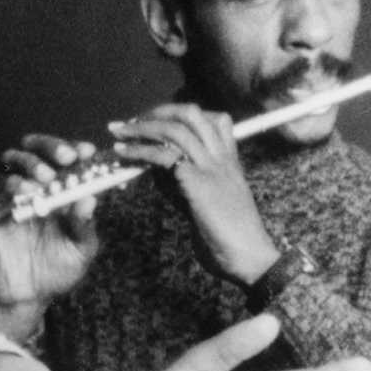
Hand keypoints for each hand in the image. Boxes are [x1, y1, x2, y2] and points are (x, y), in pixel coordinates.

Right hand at [0, 135, 103, 329]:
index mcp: (58, 188)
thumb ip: (85, 225)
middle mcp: (32, 184)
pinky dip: (10, 187)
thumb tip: (91, 198)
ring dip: (30, 164)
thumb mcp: (80, 250)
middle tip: (66, 158)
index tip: (88, 152)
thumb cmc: (58, 270)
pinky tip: (25, 194)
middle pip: (35, 148)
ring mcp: (8, 194)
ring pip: (11, 161)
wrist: (28, 296)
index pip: (64, 158)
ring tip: (46, 178)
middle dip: (51, 146)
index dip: (76, 149)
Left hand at [105, 101, 276, 283]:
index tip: (158, 121)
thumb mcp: (208, 204)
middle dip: (157, 112)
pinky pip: (165, 156)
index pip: (214, 119)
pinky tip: (124, 154)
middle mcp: (222, 159)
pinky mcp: (198, 183)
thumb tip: (156, 169)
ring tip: (119, 133)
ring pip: (175, 129)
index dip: (182, 114)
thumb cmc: (230, 239)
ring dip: (141, 127)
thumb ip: (186, 184)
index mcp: (229, 162)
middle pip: (191, 113)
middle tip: (133, 122)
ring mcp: (211, 168)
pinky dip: (140, 151)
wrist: (251, 258)